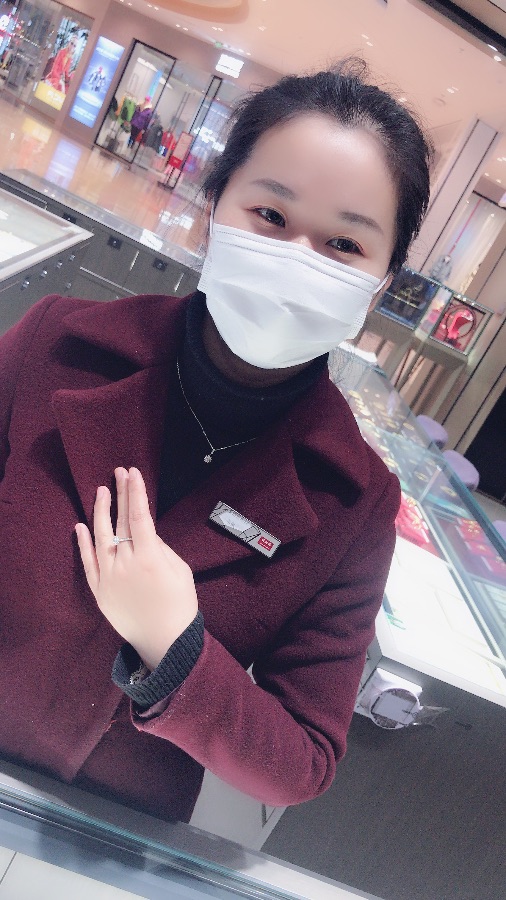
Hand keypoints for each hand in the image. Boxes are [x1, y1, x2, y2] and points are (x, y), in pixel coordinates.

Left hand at [76, 467, 197, 670]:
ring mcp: (109, 577)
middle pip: (120, 521)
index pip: (139, 516)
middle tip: (119, 472)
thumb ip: (161, 548)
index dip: (136, 493)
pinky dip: (83, 543)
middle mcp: (125, 564)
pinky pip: (88, 562)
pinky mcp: (99, 590)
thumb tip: (145, 534)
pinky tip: (80, 525)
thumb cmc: (180, 605)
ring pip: (100, 537)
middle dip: (121, 494)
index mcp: (149, 558)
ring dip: (101, 511)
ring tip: (102, 491)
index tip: (134, 473)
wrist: (165, 641)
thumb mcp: (180, 570)